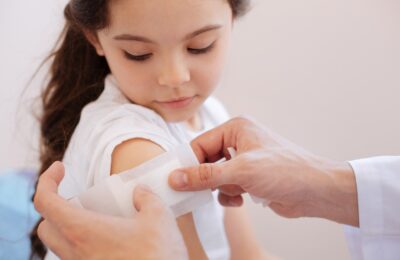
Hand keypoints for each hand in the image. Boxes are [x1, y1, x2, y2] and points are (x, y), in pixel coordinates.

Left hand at [35, 162, 187, 259]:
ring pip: (60, 246)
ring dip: (69, 228)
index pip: (44, 202)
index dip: (46, 180)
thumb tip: (140, 192)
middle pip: (46, 227)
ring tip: (97, 220)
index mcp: (83, 231)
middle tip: (80, 199)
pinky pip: (77, 258)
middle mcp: (75, 252)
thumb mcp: (159, 217)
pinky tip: (110, 241)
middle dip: (55, 207)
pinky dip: (83, 244)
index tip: (60, 168)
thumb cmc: (159, 256)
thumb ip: (146, 198)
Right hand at [169, 117, 358, 226]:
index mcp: (237, 128)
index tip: (176, 180)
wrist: (316, 191)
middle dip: (206, 178)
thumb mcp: (241, 171)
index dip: (188, 162)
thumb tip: (176, 177)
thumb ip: (206, 175)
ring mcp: (245, 160)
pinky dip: (230, 195)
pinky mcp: (250, 177)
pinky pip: (227, 186)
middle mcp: (239, 141)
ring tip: (235, 192)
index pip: (200, 144)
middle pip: (206, 160)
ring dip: (221, 188)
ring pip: (216, 176)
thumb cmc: (285, 170)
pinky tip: (242, 199)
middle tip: (198, 192)